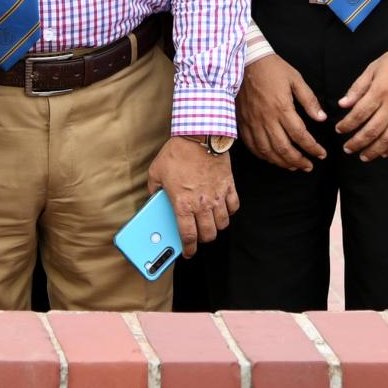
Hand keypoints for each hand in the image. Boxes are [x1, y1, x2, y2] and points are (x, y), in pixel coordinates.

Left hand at [147, 137, 236, 251]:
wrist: (199, 135)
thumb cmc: (177, 153)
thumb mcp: (156, 172)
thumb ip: (154, 190)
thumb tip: (154, 198)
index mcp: (183, 204)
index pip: (188, 236)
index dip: (188, 249)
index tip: (188, 253)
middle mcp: (202, 204)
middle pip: (208, 234)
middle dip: (203, 239)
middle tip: (198, 236)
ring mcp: (218, 196)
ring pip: (222, 223)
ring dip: (216, 227)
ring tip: (210, 222)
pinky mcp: (229, 186)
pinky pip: (234, 206)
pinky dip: (229, 211)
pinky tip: (223, 209)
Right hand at [237, 53, 325, 170]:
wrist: (246, 61)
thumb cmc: (273, 68)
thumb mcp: (296, 79)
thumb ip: (309, 100)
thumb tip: (322, 118)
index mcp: (282, 108)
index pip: (300, 135)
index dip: (312, 148)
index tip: (321, 154)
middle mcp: (266, 119)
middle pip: (283, 148)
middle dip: (298, 161)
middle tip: (309, 166)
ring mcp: (253, 122)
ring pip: (267, 151)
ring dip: (282, 163)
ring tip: (294, 166)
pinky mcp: (243, 123)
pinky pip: (252, 146)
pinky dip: (264, 156)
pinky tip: (273, 159)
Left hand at [331, 50, 387, 160]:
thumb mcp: (373, 69)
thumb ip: (357, 88)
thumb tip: (343, 104)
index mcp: (379, 91)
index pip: (359, 114)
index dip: (347, 125)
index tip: (339, 130)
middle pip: (372, 130)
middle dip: (357, 142)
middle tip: (347, 149)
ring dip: (374, 150)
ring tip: (363, 156)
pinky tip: (384, 153)